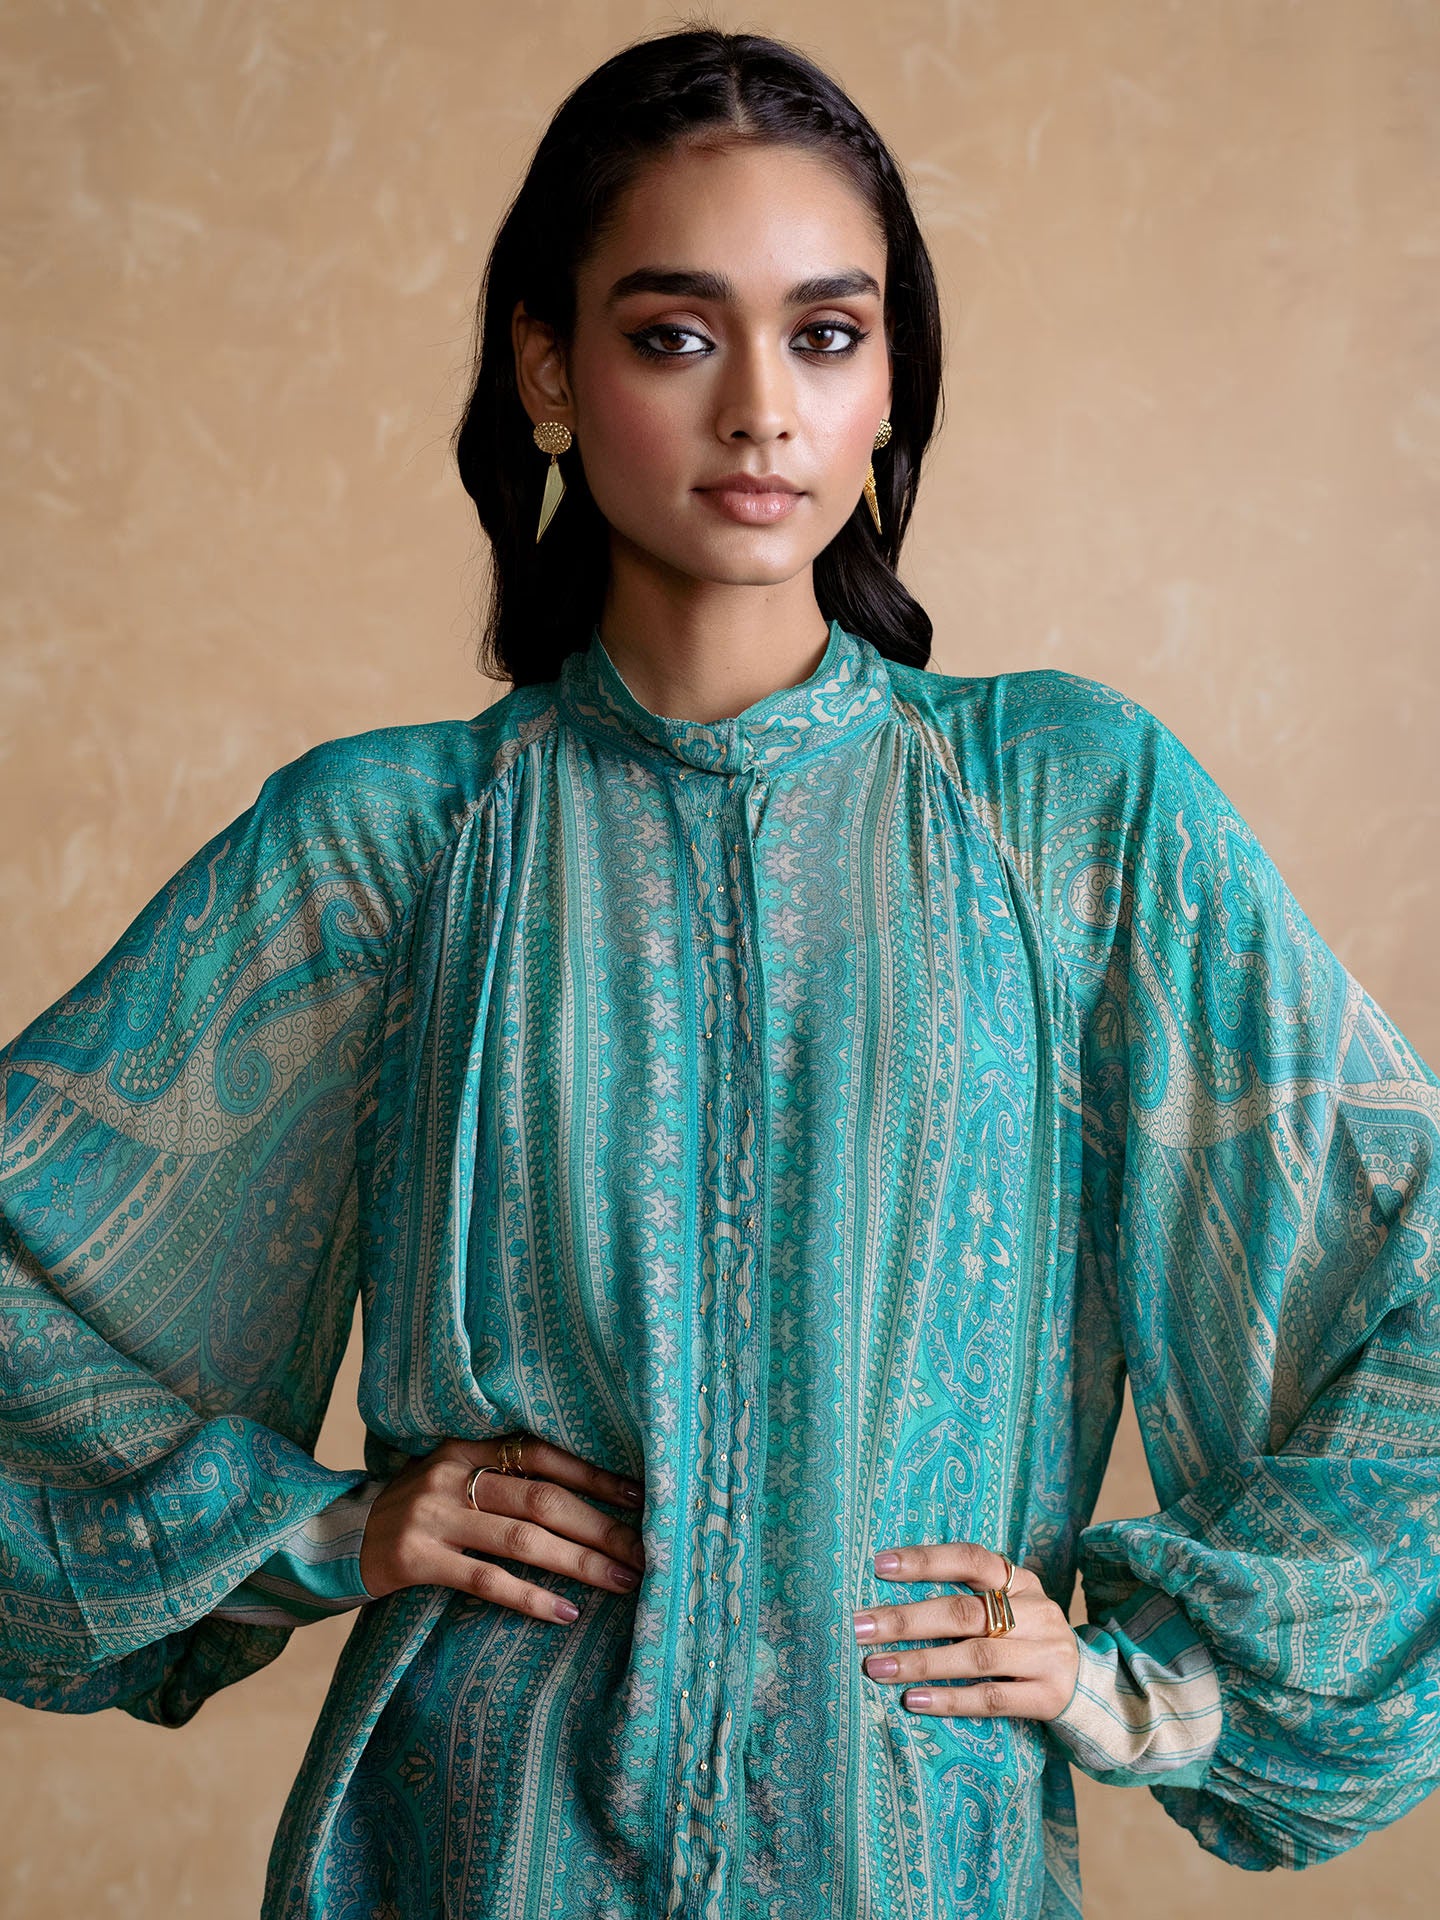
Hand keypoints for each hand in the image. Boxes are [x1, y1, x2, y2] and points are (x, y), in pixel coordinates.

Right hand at [359, 1433, 646, 1623]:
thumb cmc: (417, 1509)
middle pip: (543, 1499)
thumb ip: (505, 1476)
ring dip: (580, 1563)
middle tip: (645, 1552)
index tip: (641, 1497)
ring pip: (523, 1540)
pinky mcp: (416, 1560)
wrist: (337, 1536)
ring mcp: (433, 1517)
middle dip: (601, 1527)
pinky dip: (531, 1597)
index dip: (595, 1475)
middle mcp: (452, 1473)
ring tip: (623, 1582)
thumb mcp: (455, 1476)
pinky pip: (486, 1581)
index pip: (545, 1454)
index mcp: (468, 1444)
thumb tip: (586, 1497)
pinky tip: (566, 1613)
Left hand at [853, 1540, 1079, 1719]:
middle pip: (963, 1611)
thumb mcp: (1008, 1610)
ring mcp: (1046, 1654)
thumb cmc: (1026, 1642)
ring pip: (974, 1655)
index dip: (925, 1560)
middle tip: (859, 1628)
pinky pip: (992, 1698)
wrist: (1090, 1687)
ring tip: (877, 1667)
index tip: (879, 1565)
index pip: (970, 1558)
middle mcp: (1036, 1611)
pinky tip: (914, 1700)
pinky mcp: (1049, 1696)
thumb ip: (965, 1601)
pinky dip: (950, 1699)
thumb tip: (887, 1600)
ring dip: (920, 1661)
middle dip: (905, 1619)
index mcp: (1020, 1581)